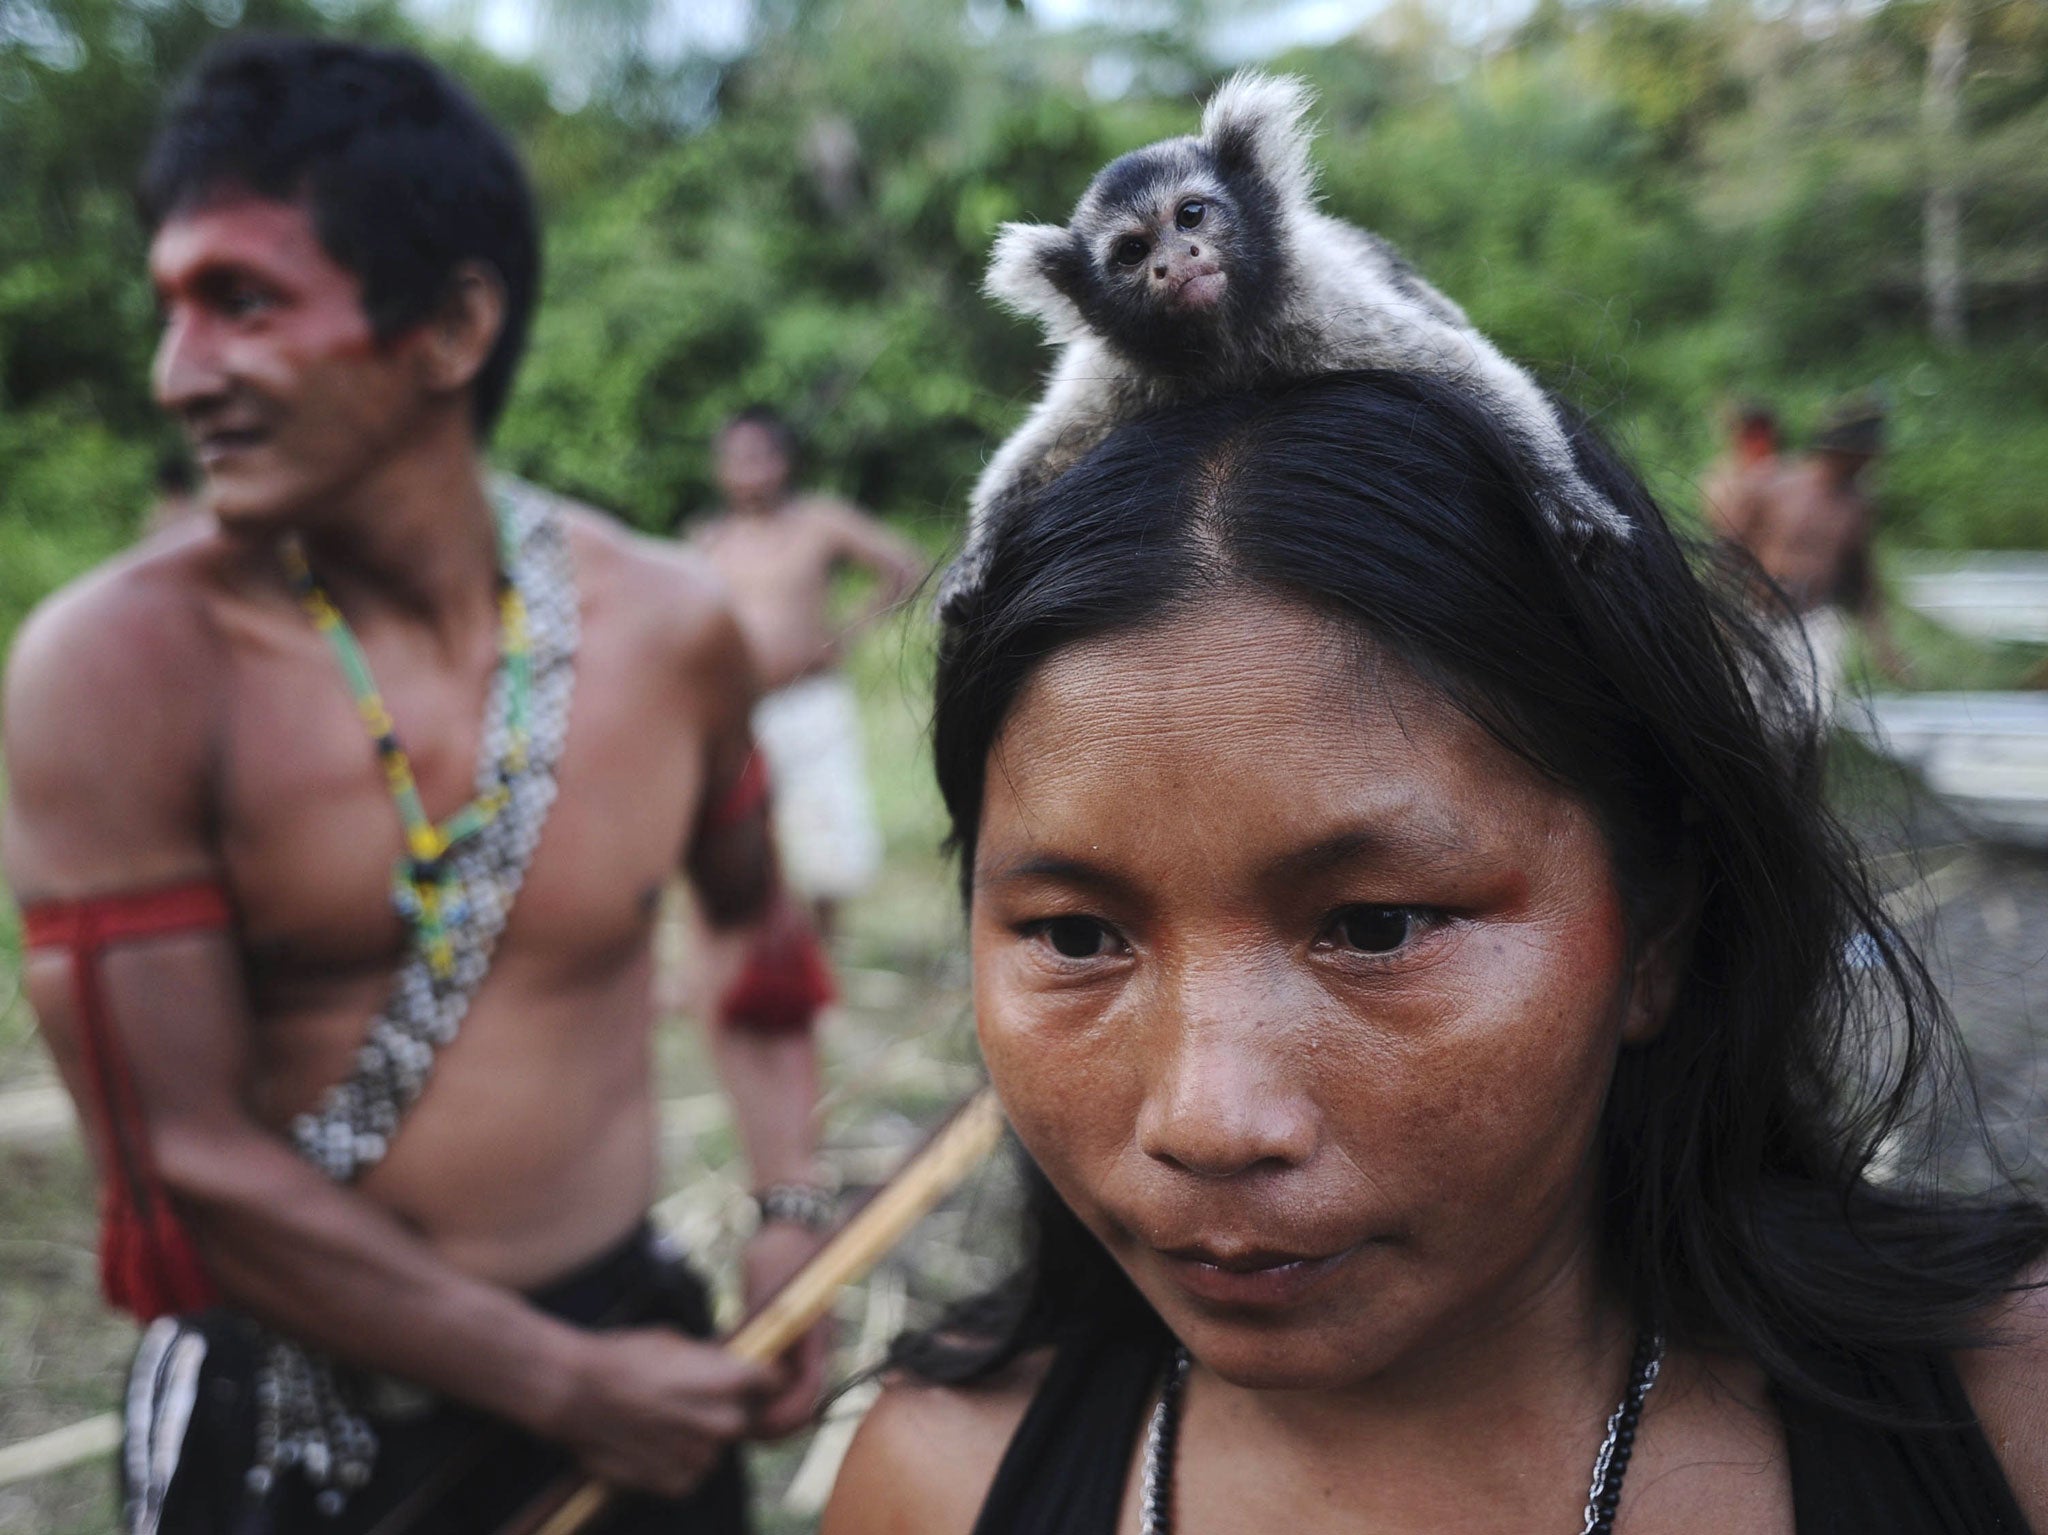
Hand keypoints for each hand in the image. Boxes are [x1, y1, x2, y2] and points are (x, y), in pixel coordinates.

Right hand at [541, 1327, 772, 1497]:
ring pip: (716, 1448)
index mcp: (725, 1381)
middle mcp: (719, 1422)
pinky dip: (678, 1461)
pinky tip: (651, 1442)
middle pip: (743, 1417)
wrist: (573, 1391)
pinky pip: (691, 1472)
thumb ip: (710, 1359)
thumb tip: (730, 1363)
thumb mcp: (674, 1342)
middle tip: (692, 1397)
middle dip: (725, 1407)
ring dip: (700, 1436)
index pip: (772, 1381)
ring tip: (664, 1419)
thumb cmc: (621, 1357)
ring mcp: (698, 1456)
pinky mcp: (676, 1483)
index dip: (763, 1377)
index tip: (754, 1376)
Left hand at [743, 1219, 832, 1437]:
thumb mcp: (763, 1290)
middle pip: (801, 1403)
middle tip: (736, 1431)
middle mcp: (816, 1346)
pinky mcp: (793, 1340)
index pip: (808, 1392)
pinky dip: (763, 1391)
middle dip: (773, 1423)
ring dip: (767, 1410)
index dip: (783, 1417)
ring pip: (792, 1394)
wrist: (788, 1226)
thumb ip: (756, 1327)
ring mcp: (806, 1344)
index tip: (752, 1424)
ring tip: (733, 1416)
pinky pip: (782, 1377)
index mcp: (816, 1335)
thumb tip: (735, 1366)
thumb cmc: (776, 1251)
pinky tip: (736, 1391)